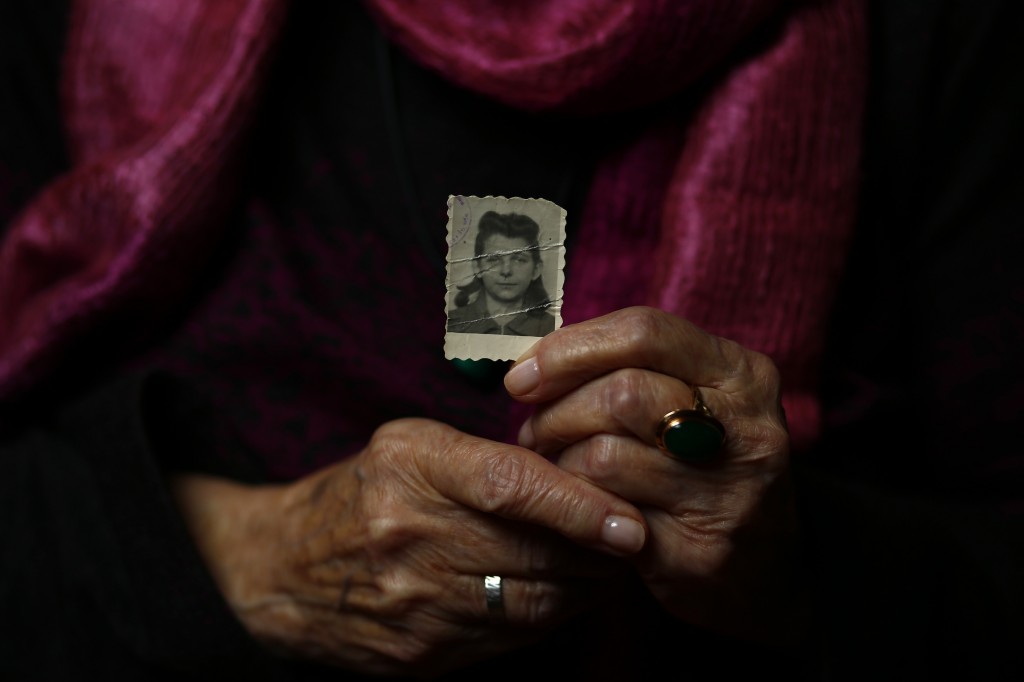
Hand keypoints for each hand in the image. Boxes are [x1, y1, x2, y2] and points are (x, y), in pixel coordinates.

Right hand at [169, 418, 646, 676]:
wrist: (279, 569)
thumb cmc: (359, 492)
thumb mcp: (407, 444)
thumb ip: (485, 453)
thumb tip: (575, 470)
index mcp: (411, 468)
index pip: (509, 485)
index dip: (578, 505)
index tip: (630, 520)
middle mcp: (412, 536)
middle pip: (534, 552)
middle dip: (598, 551)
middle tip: (636, 535)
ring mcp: (416, 603)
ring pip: (534, 601)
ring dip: (585, 586)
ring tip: (609, 564)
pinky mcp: (423, 653)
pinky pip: (513, 636)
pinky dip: (551, 615)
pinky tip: (564, 591)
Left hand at [504, 306, 804, 643]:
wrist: (767, 568)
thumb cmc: (706, 467)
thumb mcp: (695, 403)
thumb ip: (633, 369)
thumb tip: (536, 359)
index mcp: (742, 374)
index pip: (644, 332)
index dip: (571, 348)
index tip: (524, 374)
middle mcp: (747, 428)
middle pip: (622, 392)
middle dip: (558, 410)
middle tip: (533, 430)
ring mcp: (726, 493)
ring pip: (605, 454)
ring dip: (558, 459)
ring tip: (551, 464)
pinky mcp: (696, 550)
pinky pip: (604, 513)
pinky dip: (573, 502)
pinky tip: (571, 502)